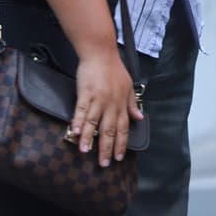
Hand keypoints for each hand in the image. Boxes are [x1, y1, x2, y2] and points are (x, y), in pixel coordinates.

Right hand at [72, 50, 145, 166]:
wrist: (101, 52)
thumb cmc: (113, 68)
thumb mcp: (128, 86)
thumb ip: (132, 104)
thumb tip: (139, 118)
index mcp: (122, 103)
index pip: (123, 128)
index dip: (121, 144)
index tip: (119, 157)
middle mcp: (111, 103)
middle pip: (109, 129)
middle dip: (107, 148)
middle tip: (104, 163)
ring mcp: (98, 98)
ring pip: (94, 122)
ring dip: (89, 138)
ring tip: (86, 152)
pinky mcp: (85, 92)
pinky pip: (82, 109)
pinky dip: (79, 121)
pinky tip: (75, 132)